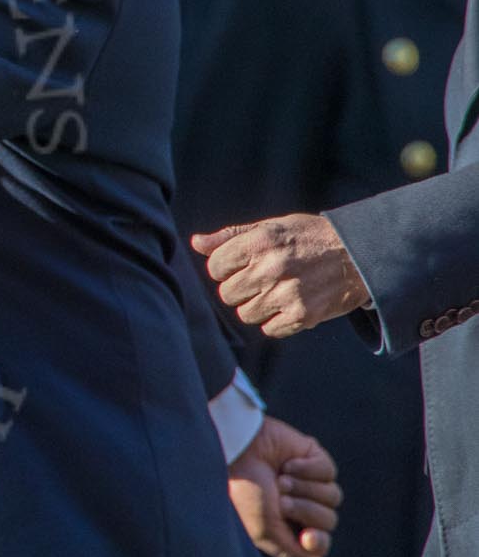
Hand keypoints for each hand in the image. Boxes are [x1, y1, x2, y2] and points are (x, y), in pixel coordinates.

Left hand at [192, 214, 370, 337]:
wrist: (360, 254)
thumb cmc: (309, 237)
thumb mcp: (271, 227)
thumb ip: (230, 236)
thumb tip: (196, 243)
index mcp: (260, 242)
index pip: (215, 267)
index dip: (225, 268)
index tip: (241, 264)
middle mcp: (271, 268)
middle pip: (227, 293)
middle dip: (239, 287)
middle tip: (261, 278)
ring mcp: (287, 294)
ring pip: (245, 313)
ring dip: (256, 305)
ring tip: (276, 291)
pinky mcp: (303, 315)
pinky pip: (268, 329)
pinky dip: (275, 321)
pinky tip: (289, 303)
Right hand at [227, 414, 340, 556]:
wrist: (237, 453)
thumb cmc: (244, 493)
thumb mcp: (264, 530)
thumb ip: (290, 550)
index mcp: (286, 526)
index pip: (319, 543)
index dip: (318, 541)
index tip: (307, 537)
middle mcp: (300, 505)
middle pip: (328, 520)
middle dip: (305, 510)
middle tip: (280, 500)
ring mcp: (309, 482)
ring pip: (333, 497)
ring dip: (304, 489)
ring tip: (280, 480)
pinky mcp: (314, 459)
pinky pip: (328, 472)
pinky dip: (307, 470)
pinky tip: (287, 464)